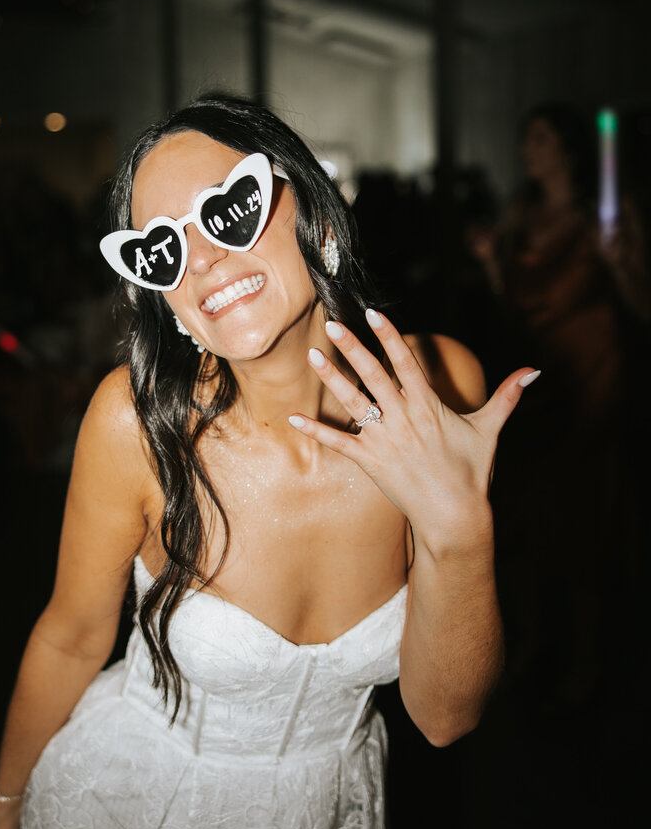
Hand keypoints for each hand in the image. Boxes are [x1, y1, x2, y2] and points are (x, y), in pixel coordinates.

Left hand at [289, 310, 539, 553]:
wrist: (454, 516)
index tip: (373, 312)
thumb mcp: (489, 430)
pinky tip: (293, 417)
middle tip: (332, 323)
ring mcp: (385, 440)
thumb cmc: (472, 472)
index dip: (389, 335)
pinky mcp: (370, 462)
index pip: (406, 361)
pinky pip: (339, 443)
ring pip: (353, 402)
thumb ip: (507, 396)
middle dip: (352, 347)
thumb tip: (534, 371)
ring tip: (312, 356)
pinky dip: (317, 431)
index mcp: (428, 405)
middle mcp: (404, 418)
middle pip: (374, 375)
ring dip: (331, 379)